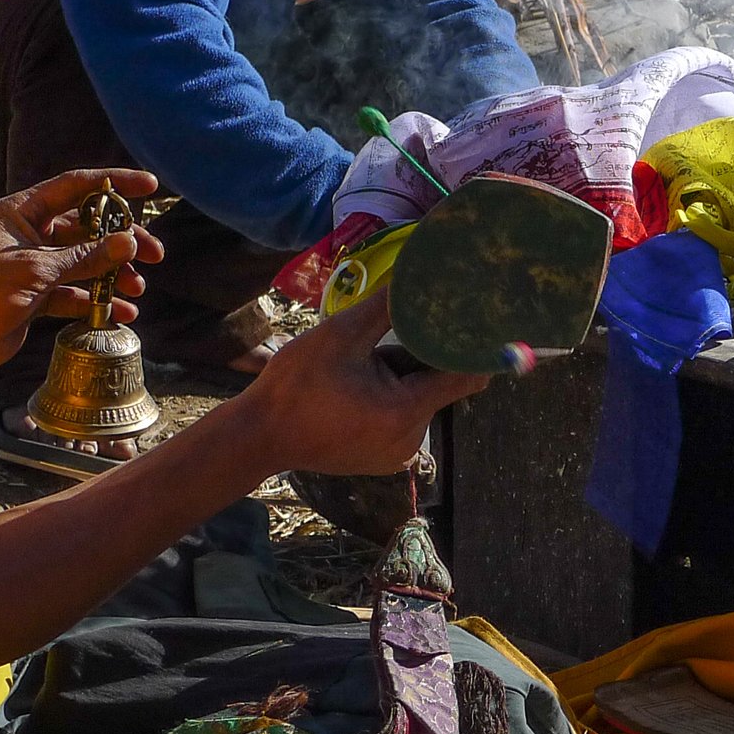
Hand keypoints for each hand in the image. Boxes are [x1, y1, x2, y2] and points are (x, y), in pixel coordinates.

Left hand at [0, 168, 164, 380]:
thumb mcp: (37, 272)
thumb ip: (85, 256)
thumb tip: (130, 241)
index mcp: (22, 212)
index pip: (76, 186)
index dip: (115, 184)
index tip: (150, 186)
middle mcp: (30, 233)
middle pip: (88, 227)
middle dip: (122, 241)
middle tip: (154, 254)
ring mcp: (35, 264)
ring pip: (85, 261)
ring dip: (113, 274)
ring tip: (137, 288)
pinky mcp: (38, 294)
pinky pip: (76, 290)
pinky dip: (98, 300)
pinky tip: (121, 313)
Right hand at [229, 293, 485, 479]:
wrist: (258, 435)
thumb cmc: (296, 384)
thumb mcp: (341, 335)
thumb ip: (387, 307)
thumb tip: (419, 275)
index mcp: (406, 411)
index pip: (465, 376)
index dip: (471, 347)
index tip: (475, 321)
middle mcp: (411, 439)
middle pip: (434, 384)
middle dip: (413, 359)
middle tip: (372, 347)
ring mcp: (396, 454)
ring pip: (415, 398)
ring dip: (396, 378)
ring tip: (353, 371)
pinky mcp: (381, 458)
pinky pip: (399, 417)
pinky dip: (385, 399)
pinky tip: (351, 392)